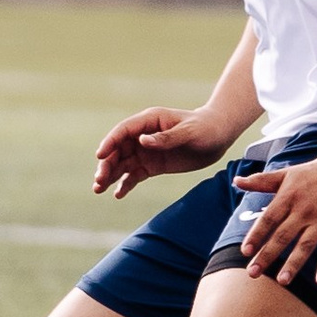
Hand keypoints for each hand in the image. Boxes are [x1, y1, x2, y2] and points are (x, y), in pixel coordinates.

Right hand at [93, 106, 233, 198]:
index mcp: (149, 121)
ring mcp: (146, 151)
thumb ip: (166, 138)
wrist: (218, 137)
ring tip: (98, 189)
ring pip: (122, 164)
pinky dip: (125, 185)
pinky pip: (134, 176)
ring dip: (109, 176)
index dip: (110, 142)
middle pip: (117, 150)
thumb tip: (142, 141)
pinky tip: (117, 195)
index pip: (123, 131)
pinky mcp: (152, 166)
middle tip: (98, 181)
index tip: (99, 155)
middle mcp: (143, 136)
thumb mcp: (188, 132)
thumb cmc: (204, 128)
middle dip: (106, 165)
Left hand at [233, 153, 316, 285]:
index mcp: (288, 197)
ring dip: (294, 264)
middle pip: (282, 236)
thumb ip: (260, 181)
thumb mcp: (285, 174)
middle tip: (252, 274)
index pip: (268, 219)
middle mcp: (303, 210)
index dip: (256, 235)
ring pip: (305, 245)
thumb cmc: (311, 173)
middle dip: (267, 255)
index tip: (245, 252)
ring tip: (282, 281)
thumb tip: (236, 181)